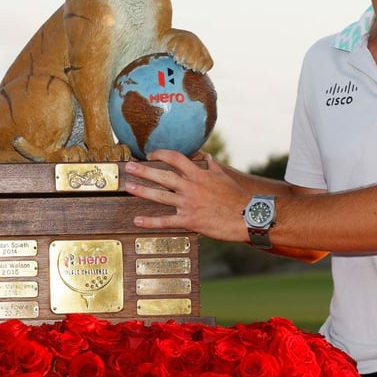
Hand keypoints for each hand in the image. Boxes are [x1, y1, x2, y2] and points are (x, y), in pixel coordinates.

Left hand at [123, 150, 248, 242]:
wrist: (247, 216)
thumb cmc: (237, 197)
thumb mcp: (225, 177)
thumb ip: (212, 166)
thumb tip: (206, 156)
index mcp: (199, 174)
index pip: (176, 158)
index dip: (161, 154)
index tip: (150, 154)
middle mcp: (191, 187)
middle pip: (163, 175)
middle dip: (144, 170)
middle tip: (129, 167)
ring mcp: (189, 204)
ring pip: (160, 196)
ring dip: (142, 191)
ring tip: (128, 186)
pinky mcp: (190, 221)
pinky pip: (166, 221)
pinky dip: (150, 221)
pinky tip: (137, 220)